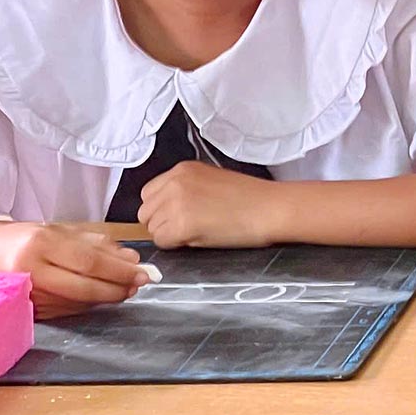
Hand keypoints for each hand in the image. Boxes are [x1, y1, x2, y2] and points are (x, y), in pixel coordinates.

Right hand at [0, 221, 148, 319]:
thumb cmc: (20, 238)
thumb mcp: (57, 229)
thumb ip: (95, 242)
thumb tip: (130, 258)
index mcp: (40, 243)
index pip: (89, 261)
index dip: (118, 270)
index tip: (141, 272)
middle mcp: (31, 270)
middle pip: (84, 286)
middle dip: (116, 288)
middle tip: (138, 285)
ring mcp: (26, 294)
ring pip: (76, 302)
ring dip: (104, 298)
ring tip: (124, 290)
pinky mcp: (24, 311)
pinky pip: (63, 310)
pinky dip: (85, 305)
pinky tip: (98, 297)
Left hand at [137, 163, 284, 248]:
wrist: (270, 208)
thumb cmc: (251, 199)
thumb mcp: (211, 181)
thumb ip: (184, 188)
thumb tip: (167, 208)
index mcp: (182, 169)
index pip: (149, 194)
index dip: (163, 209)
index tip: (180, 215)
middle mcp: (175, 182)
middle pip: (146, 212)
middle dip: (162, 222)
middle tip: (189, 226)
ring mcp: (176, 203)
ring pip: (152, 228)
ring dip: (169, 234)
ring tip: (198, 230)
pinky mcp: (181, 225)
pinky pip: (162, 242)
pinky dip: (176, 245)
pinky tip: (199, 237)